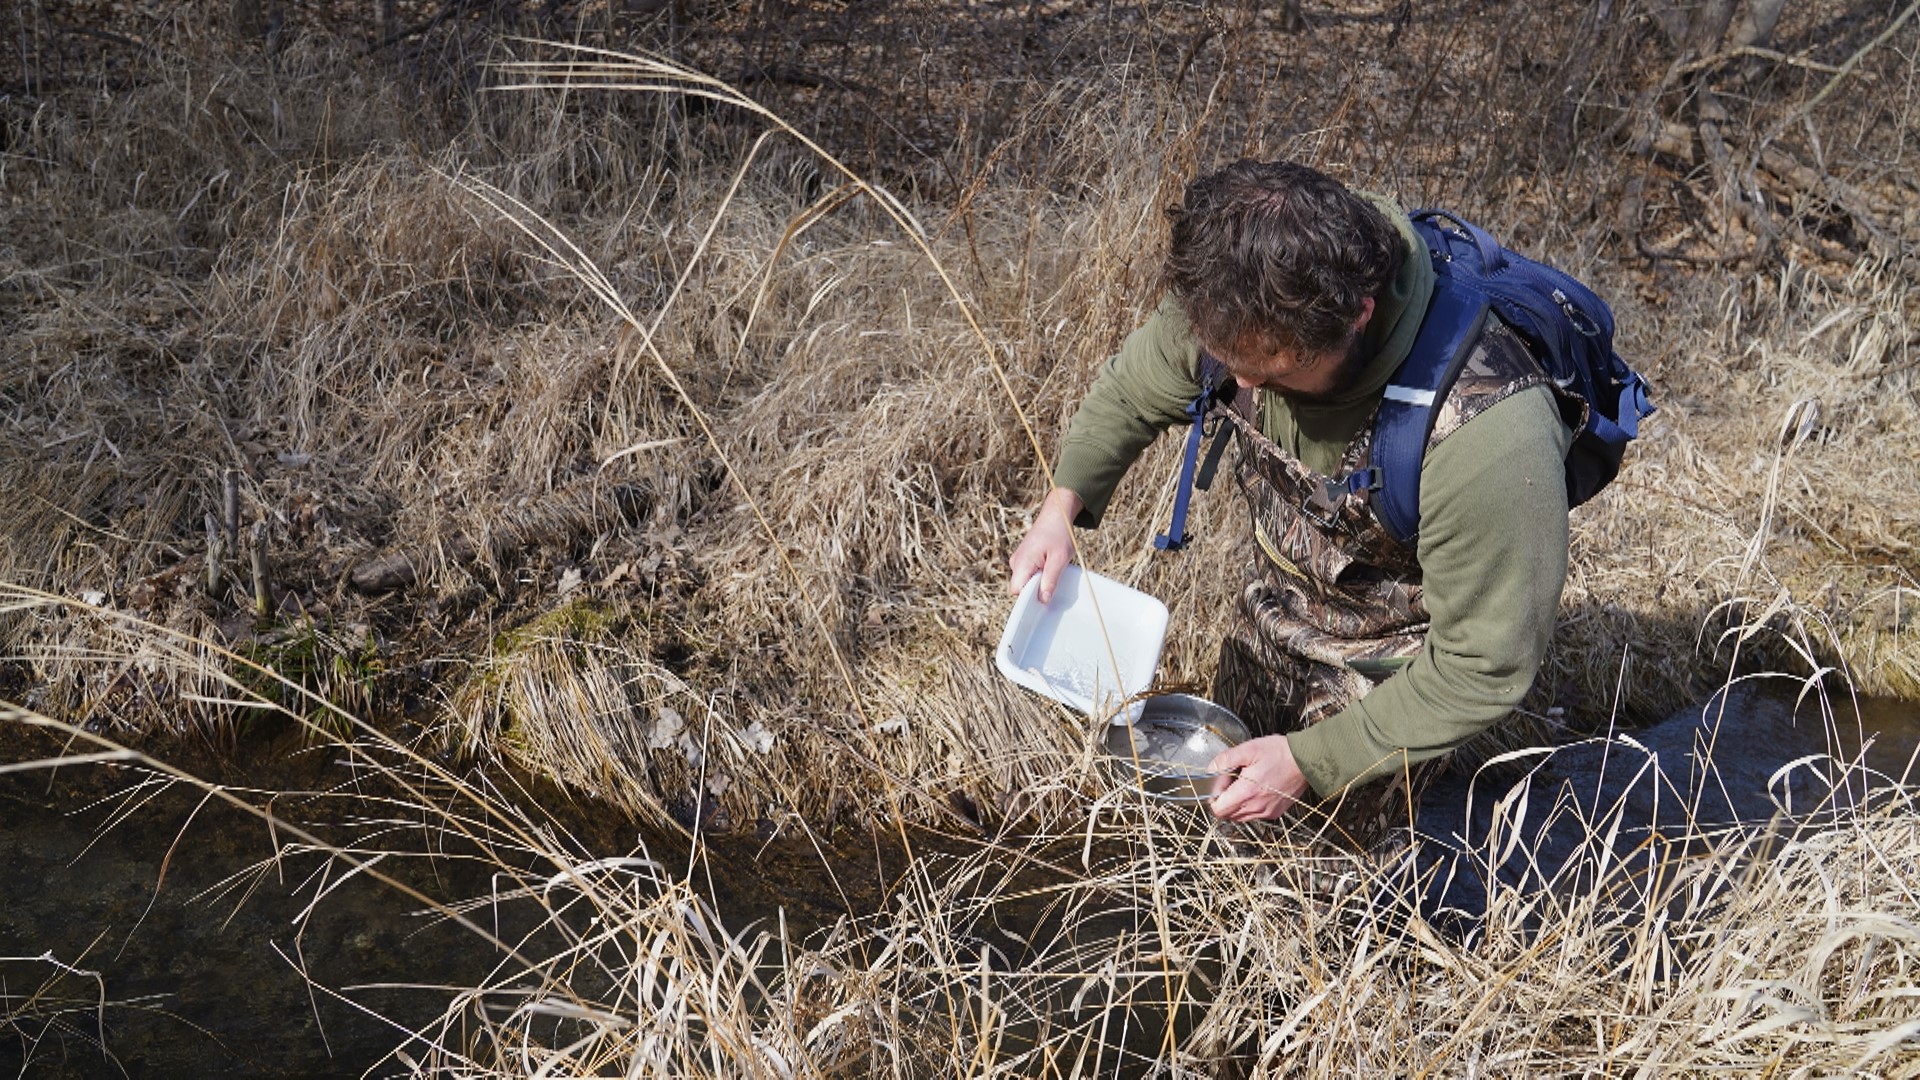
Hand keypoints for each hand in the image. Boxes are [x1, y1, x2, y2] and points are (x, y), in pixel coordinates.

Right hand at [1006, 488, 1083, 602]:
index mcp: (1022, 563)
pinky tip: (1050, 566)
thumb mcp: (1059, 559)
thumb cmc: (1059, 534)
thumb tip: (1043, 600)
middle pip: (1021, 588)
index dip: (1028, 599)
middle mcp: (1016, 562)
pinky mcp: (1023, 559)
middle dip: (1036, 591)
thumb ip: (1050, 580)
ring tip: (1053, 569)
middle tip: (1053, 582)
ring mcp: (1018, 560)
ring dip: (1039, 581)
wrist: (1056, 515)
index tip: (1043, 600)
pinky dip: (1038, 575)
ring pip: (1025, 582)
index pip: (1017, 591)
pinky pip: (1028, 574)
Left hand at [1208, 735, 1311, 821]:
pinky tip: (1257, 788)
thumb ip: (1225, 760)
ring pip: (1239, 816)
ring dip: (1236, 803)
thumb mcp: (1249, 749)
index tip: (1222, 781)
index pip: (1218, 809)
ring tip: (1246, 783)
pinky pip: (1253, 815)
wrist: (1306, 761)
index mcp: (1247, 793)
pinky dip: (1249, 805)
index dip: (1214, 795)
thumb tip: (1210, 770)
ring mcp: (1266, 812)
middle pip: (1227, 814)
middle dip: (1224, 799)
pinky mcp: (1274, 813)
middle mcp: (1256, 807)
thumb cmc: (1279, 753)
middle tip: (1232, 780)